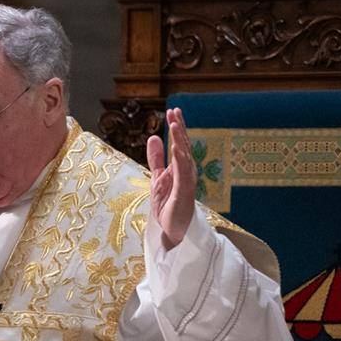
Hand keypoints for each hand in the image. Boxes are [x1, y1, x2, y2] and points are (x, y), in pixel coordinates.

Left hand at [146, 107, 196, 249]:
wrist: (173, 230)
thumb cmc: (169, 204)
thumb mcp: (157, 177)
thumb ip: (156, 158)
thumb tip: (154, 137)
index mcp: (181, 167)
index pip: (179, 143)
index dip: (177, 127)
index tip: (172, 110)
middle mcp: (187, 172)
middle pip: (184, 146)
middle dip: (179, 128)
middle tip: (174, 111)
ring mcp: (187, 182)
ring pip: (185, 157)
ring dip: (180, 140)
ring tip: (174, 125)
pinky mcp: (184, 193)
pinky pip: (183, 174)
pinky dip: (180, 160)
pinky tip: (177, 148)